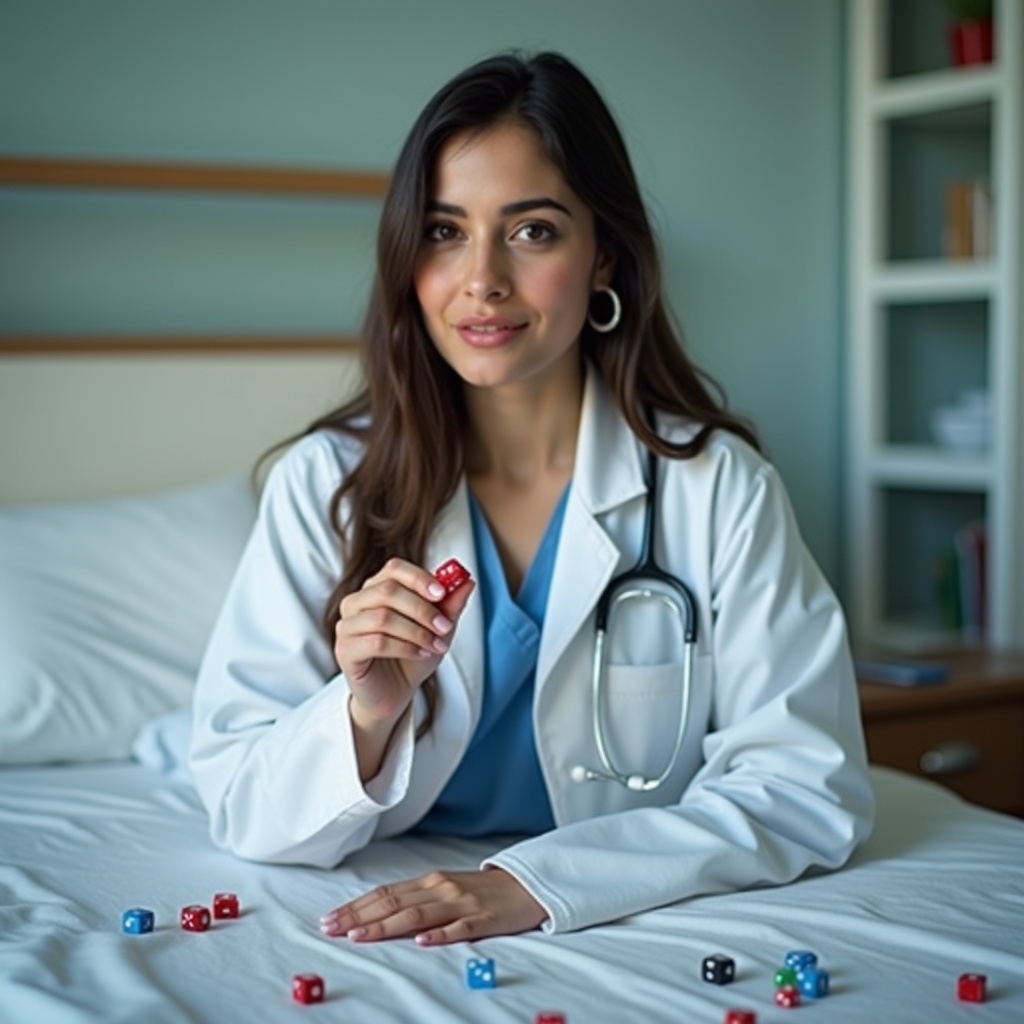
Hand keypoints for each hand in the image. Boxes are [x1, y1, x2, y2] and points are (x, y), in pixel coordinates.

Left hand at [319, 868, 546, 945]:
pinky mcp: (484, 919)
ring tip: (361, 935)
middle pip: (394, 903)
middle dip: (360, 917)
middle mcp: (441, 888)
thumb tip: (376, 913)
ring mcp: (462, 903)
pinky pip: (459, 928)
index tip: (330, 919)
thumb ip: (416, 899)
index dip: (356, 906)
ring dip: (386, 926)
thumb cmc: (481, 891)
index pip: (384, 893)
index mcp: (430, 882)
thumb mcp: (445, 890)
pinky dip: (439, 935)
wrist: (526, 885)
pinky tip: (422, 942)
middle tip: (332, 930)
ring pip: (418, 915)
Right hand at [334, 558, 474, 728]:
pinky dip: (404, 647)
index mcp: (377, 588)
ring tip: (436, 646)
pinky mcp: (345, 650)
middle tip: (445, 626)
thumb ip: (450, 605)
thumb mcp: (437, 629)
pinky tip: (420, 654)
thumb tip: (468, 581)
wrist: (395, 692)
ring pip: (382, 617)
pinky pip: (376, 642)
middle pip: (388, 591)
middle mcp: (356, 602)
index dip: (419, 578)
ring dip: (416, 631)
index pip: (394, 568)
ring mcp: (347, 626)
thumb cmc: (413, 656)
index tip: (442, 593)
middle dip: (422, 609)